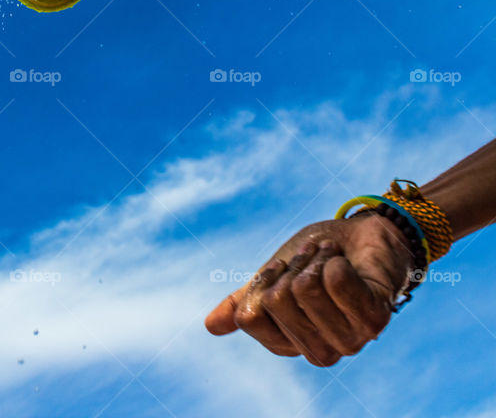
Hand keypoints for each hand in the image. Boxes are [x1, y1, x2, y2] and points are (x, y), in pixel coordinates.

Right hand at [204, 214, 414, 365]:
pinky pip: (336, 282)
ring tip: (332, 258)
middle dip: (291, 267)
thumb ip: (247, 302)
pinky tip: (347, 263)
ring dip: (315, 260)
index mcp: (290, 344)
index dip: (263, 281)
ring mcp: (349, 339)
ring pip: (305, 289)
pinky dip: (334, 259)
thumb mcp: (274, 277)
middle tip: (314, 259)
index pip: (250, 316)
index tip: (283, 268)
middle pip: (276, 301)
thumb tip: (209, 327)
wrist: (365, 235)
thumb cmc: (318, 259)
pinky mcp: (375, 319)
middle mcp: (319, 350)